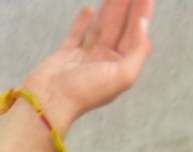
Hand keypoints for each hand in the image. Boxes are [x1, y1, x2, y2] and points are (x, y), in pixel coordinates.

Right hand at [21, 0, 153, 132]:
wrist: (49, 101)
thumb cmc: (85, 93)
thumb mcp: (124, 75)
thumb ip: (139, 49)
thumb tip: (142, 23)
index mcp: (120, 67)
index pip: (135, 36)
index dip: (142, 14)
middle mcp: (104, 61)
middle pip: (119, 28)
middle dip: (127, 7)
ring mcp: (84, 57)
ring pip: (100, 27)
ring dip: (109, 9)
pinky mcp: (65, 55)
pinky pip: (76, 34)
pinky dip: (83, 22)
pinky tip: (89, 9)